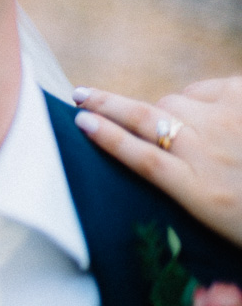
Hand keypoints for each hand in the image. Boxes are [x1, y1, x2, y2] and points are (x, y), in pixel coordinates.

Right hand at [73, 76, 241, 246]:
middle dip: (107, 104)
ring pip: (174, 101)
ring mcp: (228, 122)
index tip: (79, 121)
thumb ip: (187, 187)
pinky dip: (200, 96)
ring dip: (168, 110)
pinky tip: (211, 112)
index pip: (138, 156)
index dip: (106, 137)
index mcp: (199, 191)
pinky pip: (206, 88)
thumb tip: (153, 153)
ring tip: (179, 126)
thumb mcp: (219, 217)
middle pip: (144, 119)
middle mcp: (207, 153)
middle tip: (81, 95)